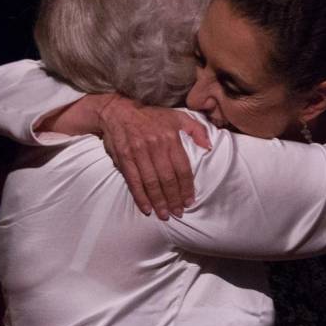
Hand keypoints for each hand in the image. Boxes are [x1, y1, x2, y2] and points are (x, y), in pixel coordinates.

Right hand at [97, 96, 211, 219]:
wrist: (117, 110)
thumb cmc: (150, 115)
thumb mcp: (177, 116)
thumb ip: (196, 129)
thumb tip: (208, 146)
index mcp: (170, 137)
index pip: (182, 168)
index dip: (186, 187)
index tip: (189, 201)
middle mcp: (155, 146)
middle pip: (167, 178)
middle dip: (174, 198)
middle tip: (178, 212)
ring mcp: (138, 152)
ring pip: (151, 182)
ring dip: (159, 201)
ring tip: (164, 215)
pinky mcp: (124, 158)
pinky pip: (133, 181)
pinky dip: (140, 196)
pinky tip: (146, 208)